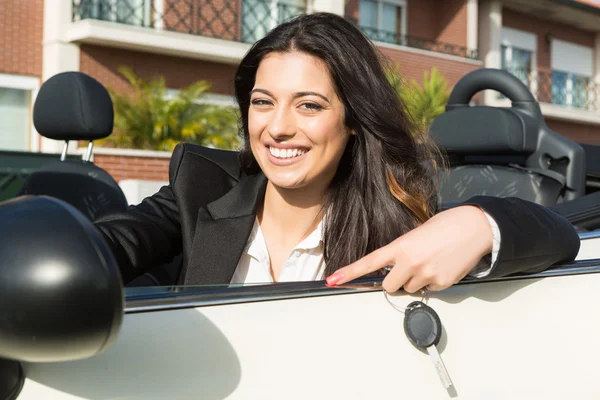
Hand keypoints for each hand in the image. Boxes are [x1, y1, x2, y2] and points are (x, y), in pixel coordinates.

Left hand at [325, 206, 493, 292]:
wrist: (475, 227)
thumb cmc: (445, 225)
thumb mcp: (416, 233)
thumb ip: (401, 251)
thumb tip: (393, 268)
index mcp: (400, 246)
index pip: (369, 263)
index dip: (349, 273)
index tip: (332, 280)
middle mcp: (410, 263)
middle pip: (388, 286)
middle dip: (394, 280)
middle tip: (408, 266)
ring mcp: (426, 275)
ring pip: (408, 289)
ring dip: (414, 281)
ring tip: (430, 261)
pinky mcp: (441, 284)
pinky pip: (427, 290)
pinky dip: (431, 283)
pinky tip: (441, 266)